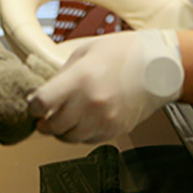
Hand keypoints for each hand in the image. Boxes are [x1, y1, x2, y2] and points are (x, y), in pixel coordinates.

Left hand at [27, 29, 183, 143]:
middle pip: (53, 126)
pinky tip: (81, 122)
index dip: (33, 106)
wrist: (159, 67)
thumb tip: (46, 91)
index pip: (42, 103)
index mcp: (81, 79)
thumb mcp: (86, 51)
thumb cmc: (125, 53)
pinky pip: (87, 141)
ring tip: (61, 120)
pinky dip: (79, 134)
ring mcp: (104, 120)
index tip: (33, 105)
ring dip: (60, 132)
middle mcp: (91, 103)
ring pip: (68, 138)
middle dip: (43, 123)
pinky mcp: (115, 130)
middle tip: (42, 118)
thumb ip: (63, 73)